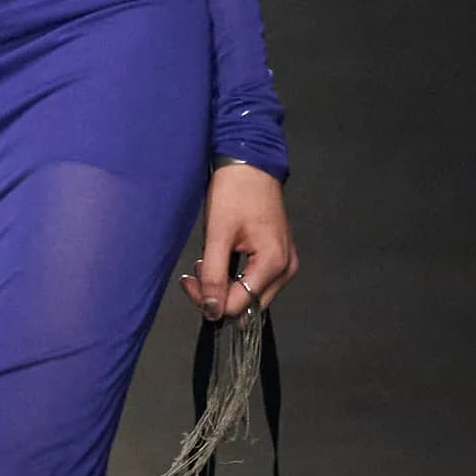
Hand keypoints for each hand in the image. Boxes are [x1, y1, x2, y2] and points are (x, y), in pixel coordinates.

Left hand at [180, 162, 296, 323]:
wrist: (251, 165)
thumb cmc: (235, 193)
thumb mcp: (218, 234)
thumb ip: (214, 276)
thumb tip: (212, 311)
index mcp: (274, 264)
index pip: (239, 306)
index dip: (211, 300)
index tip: (190, 280)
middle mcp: (285, 270)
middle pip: (247, 305)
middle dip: (217, 294)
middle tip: (196, 272)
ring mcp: (285, 264)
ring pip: (250, 295)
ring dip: (224, 285)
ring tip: (207, 262)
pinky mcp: (279, 258)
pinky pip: (255, 281)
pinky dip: (234, 276)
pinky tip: (219, 260)